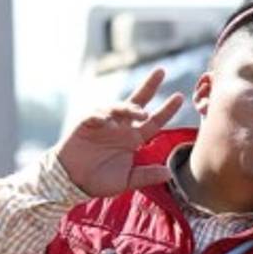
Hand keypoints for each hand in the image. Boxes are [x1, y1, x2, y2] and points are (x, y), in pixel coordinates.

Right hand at [55, 68, 183, 195]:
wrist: (73, 181)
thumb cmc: (100, 180)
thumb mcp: (127, 180)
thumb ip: (146, 175)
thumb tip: (169, 173)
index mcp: (133, 139)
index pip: (154, 122)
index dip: (166, 110)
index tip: (179, 97)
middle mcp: (121, 127)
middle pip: (137, 103)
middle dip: (149, 86)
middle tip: (161, 72)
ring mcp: (103, 124)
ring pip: (117, 108)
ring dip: (129, 108)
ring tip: (140, 113)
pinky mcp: (85, 124)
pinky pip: (94, 116)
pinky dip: (101, 116)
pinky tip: (107, 122)